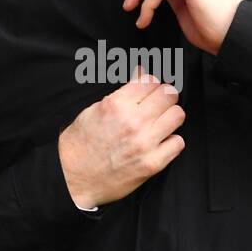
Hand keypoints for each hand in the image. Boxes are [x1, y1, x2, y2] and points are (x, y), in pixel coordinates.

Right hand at [57, 70, 185, 207]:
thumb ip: (123, 92)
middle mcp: (133, 122)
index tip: (150, 91)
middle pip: (169, 95)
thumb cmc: (81, 144)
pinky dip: (171, 141)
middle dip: (164, 97)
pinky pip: (178, 142)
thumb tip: (141, 72)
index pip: (151, 80)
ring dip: (170, 117)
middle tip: (157, 105)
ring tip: (159, 123)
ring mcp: (144, 143)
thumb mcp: (95, 110)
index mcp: (116, 105)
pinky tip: (159, 143)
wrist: (73, 178)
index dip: (151, 84)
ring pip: (178, 116)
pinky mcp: (152, 164)